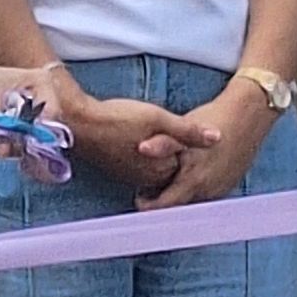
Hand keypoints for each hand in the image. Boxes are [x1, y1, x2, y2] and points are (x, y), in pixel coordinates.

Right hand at [61, 86, 187, 194]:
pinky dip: (146, 161)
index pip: (188, 164)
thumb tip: (218, 138)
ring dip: (162, 160)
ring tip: (160, 138)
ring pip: (157, 171)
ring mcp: (131, 177)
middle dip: (179, 158)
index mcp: (162, 168)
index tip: (195, 139)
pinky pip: (141, 171)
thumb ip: (188, 131)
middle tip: (182, 141)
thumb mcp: (157, 117)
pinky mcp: (118, 172)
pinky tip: (142, 144)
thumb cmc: (118, 117)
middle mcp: (148, 179)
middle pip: (173, 170)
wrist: (78, 123)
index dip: (193, 150)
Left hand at [140, 75, 275, 212]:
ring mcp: (220, 189)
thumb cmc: (213, 119)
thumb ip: (162, 143)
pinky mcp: (228, 185)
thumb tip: (141, 148)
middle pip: (178, 207)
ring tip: (164, 181)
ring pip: (192, 202)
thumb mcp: (183, 129)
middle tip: (148, 190)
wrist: (248, 114)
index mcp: (194, 180)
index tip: (139, 198)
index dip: (148, 205)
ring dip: (178, 196)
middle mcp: (208, 191)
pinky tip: (187, 175)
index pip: (165, 207)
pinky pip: (205, 195)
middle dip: (162, 201)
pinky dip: (193, 190)